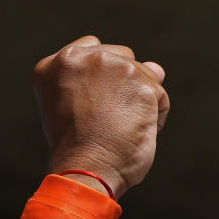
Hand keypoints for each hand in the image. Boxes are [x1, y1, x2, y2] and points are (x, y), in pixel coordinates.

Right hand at [33, 36, 170, 198]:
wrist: (86, 169)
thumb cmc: (79, 148)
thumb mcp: (76, 105)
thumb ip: (106, 79)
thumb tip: (156, 67)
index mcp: (59, 63)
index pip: (93, 49)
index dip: (104, 76)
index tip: (100, 101)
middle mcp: (84, 57)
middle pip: (123, 57)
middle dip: (125, 84)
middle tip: (110, 119)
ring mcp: (114, 67)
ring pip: (144, 74)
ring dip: (141, 101)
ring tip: (121, 128)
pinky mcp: (141, 82)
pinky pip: (160, 96)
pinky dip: (155, 117)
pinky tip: (136, 133)